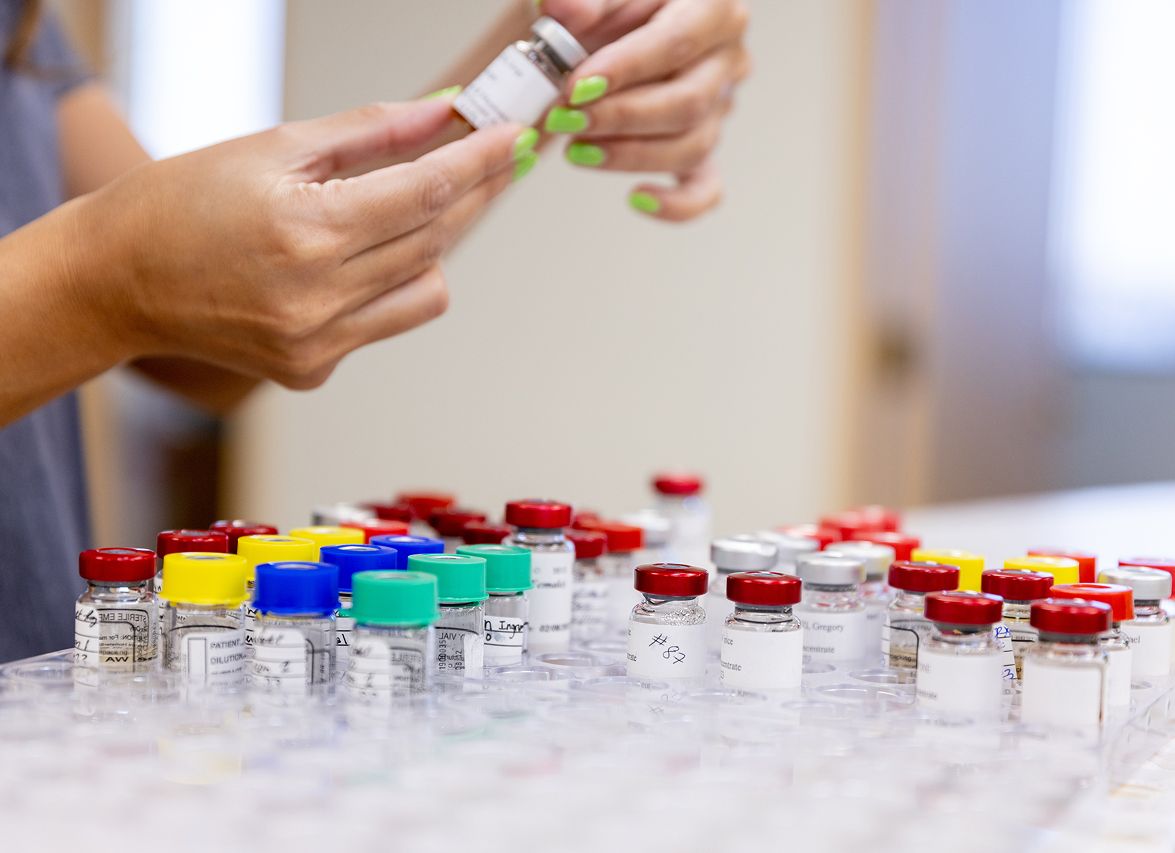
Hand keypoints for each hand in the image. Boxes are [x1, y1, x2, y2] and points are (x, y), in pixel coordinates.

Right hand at [76, 99, 532, 388]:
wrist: (117, 281)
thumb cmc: (181, 203)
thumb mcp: (273, 147)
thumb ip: (369, 132)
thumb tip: (443, 112)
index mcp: (305, 231)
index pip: (425, 191)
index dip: (478, 160)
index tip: (513, 137)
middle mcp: (317, 298)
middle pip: (435, 240)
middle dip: (470, 195)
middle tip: (493, 160)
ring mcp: (317, 344)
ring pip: (426, 290)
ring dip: (433, 245)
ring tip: (408, 210)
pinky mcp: (313, 372)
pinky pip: (385, 322)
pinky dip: (388, 286)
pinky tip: (354, 261)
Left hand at [540, 0, 749, 220]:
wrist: (611, 19)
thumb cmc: (608, 1)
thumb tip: (561, 11)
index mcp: (712, 6)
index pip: (675, 43)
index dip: (625, 69)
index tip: (576, 88)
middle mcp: (727, 57)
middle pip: (687, 103)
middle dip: (620, 119)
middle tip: (565, 120)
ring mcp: (720, 104)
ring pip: (690, 145)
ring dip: (629, 155)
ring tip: (576, 149)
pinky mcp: (703, 139)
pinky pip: (705, 186)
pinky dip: (677, 204)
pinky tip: (637, 200)